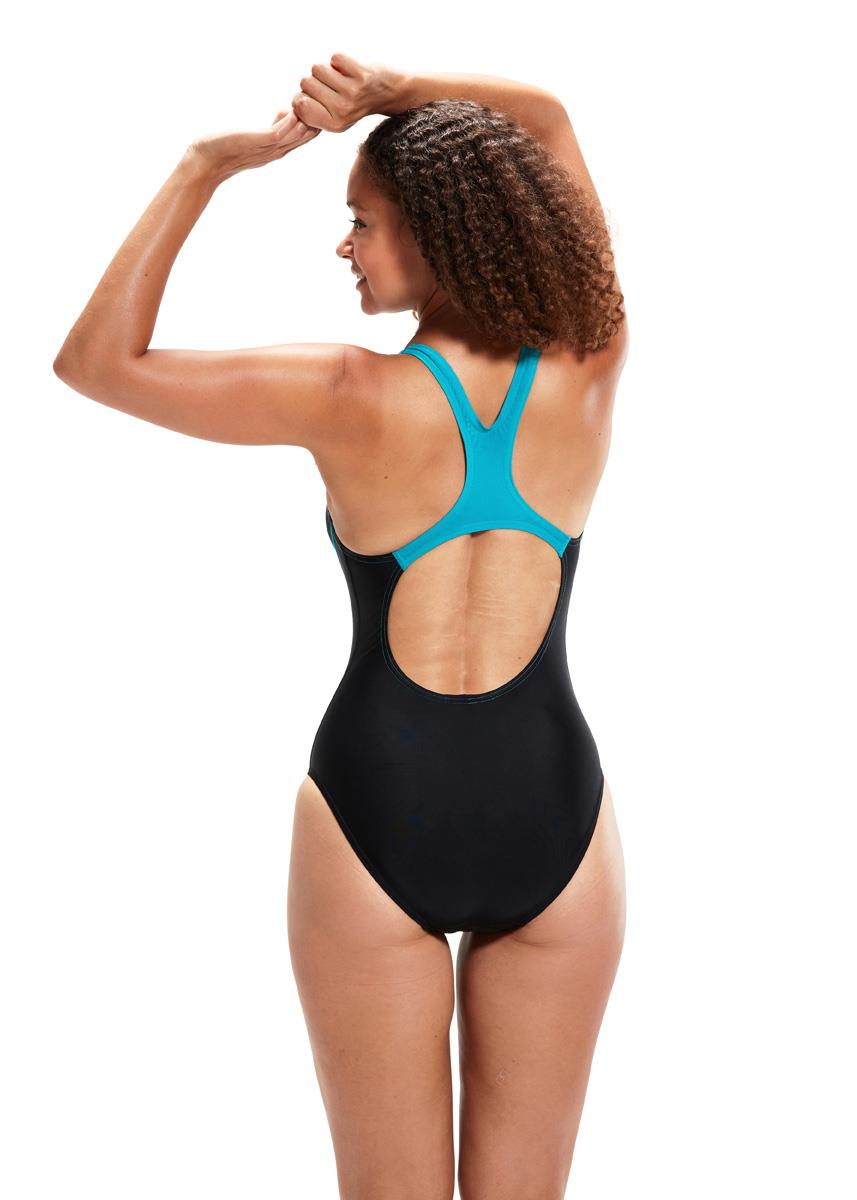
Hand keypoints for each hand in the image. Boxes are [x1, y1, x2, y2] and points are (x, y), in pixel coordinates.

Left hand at [186, 109, 319, 182]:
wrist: (205, 161)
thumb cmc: (225, 146)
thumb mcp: (255, 136)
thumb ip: (271, 126)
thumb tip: (284, 111)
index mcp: (277, 149)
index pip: (305, 136)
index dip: (316, 122)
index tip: (319, 105)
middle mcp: (276, 151)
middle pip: (305, 137)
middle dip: (316, 121)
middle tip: (325, 103)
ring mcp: (268, 148)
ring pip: (295, 136)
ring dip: (305, 122)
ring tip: (315, 104)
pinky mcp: (257, 143)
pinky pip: (278, 134)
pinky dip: (287, 124)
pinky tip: (293, 112)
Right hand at [290, 52, 404, 132]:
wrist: (391, 93)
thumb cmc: (357, 104)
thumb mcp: (336, 118)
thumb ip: (313, 112)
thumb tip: (295, 102)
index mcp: (334, 124)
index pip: (299, 105)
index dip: (302, 96)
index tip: (315, 96)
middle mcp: (342, 110)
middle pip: (305, 83)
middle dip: (315, 80)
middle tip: (333, 86)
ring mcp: (352, 91)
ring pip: (317, 68)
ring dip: (327, 69)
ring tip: (341, 78)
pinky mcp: (360, 72)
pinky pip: (334, 57)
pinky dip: (340, 60)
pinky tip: (351, 70)